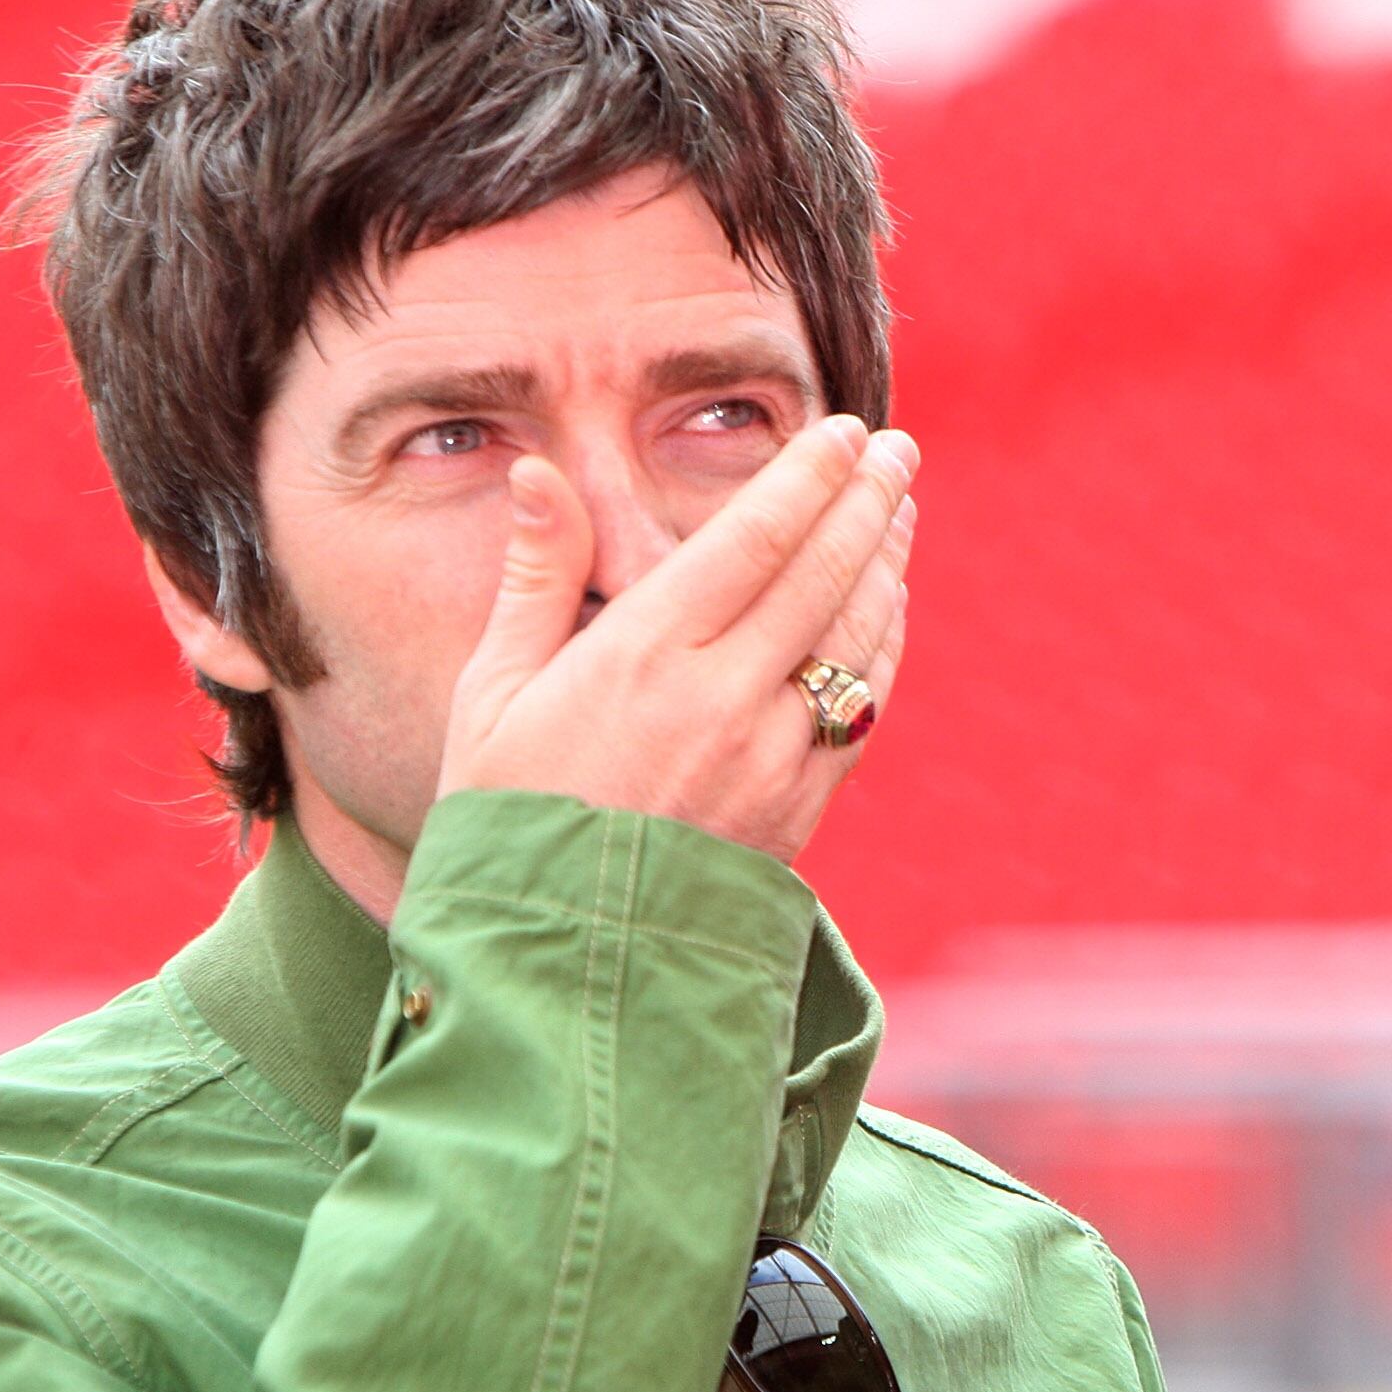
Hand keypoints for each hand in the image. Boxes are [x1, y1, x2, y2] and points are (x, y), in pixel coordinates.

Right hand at [437, 415, 919, 864]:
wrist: (560, 960)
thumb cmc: (507, 817)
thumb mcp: (492, 693)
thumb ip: (534, 576)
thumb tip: (539, 470)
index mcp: (643, 658)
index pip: (752, 539)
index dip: (808, 477)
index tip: (842, 431)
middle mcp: (721, 701)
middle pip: (822, 575)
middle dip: (868, 502)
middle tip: (898, 449)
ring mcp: (771, 758)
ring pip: (853, 637)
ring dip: (886, 564)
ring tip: (899, 508)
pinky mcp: (800, 809)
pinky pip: (861, 708)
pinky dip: (883, 646)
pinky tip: (888, 606)